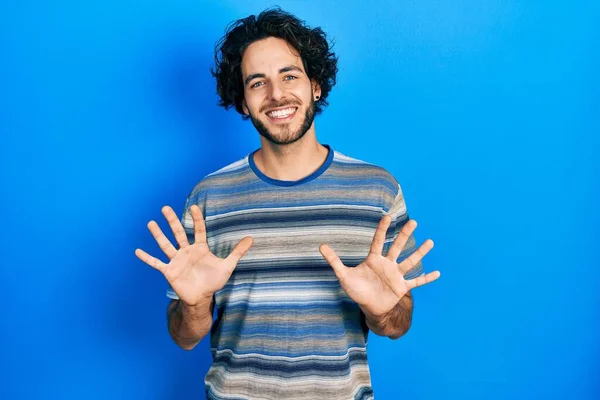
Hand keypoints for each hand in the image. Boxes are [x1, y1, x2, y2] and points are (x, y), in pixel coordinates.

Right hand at [135, 205, 252, 305]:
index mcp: (200, 248)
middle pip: (178, 233)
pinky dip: (147, 258)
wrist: (201, 298)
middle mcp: (186, 252)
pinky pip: (156, 263)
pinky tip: (137, 251)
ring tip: (150, 223)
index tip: (194, 207)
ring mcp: (176, 261)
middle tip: (165, 207)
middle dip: (172, 221)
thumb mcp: (228, 266)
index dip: (197, 219)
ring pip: (166, 245)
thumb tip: (251, 238)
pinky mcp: (169, 272)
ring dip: (158, 235)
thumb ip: (238, 252)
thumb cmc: (213, 281)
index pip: (198, 230)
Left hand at [319, 215, 439, 316]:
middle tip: (414, 222)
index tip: (387, 216)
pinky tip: (438, 273)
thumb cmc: (357, 290)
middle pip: (396, 247)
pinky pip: (416, 282)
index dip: (382, 229)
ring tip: (431, 242)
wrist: (369, 308)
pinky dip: (426, 278)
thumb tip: (320, 246)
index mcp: (373, 260)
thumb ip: (334, 261)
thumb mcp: (344, 275)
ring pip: (409, 261)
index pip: (377, 241)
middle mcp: (387, 264)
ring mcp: (396, 275)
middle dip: (405, 235)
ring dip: (420, 252)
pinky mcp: (402, 287)